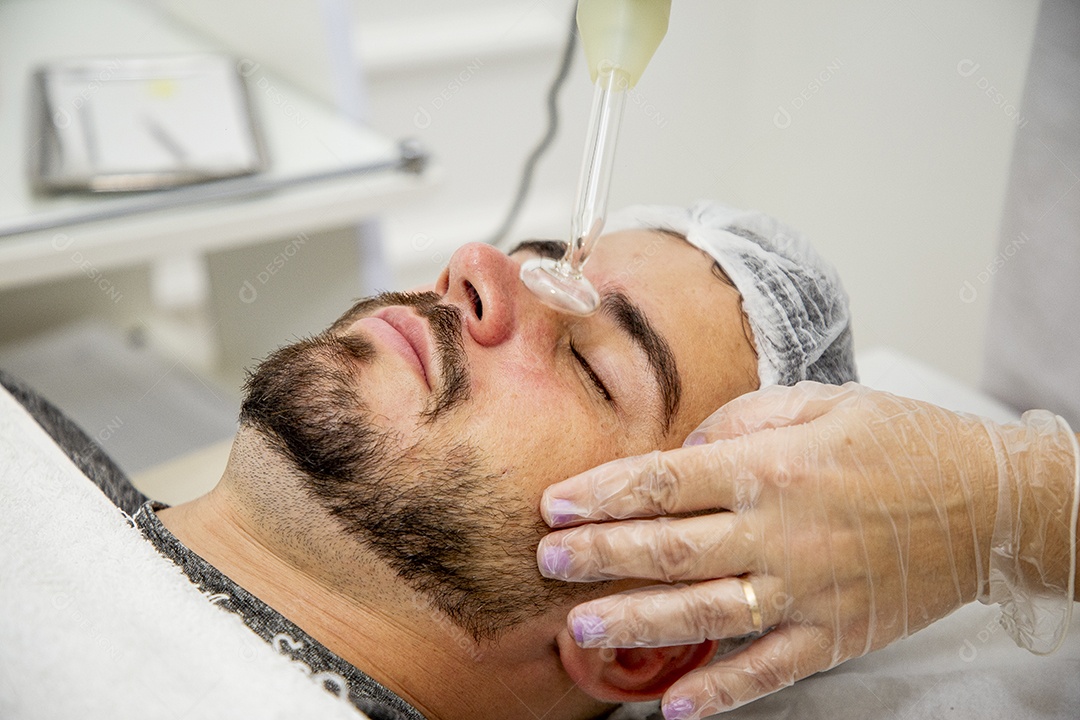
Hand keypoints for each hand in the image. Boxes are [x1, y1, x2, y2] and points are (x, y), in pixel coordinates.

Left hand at [537, 382, 1077, 718]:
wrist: (990, 501)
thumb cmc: (902, 441)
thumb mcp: (820, 401)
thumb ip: (741, 420)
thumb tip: (681, 450)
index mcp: (772, 468)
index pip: (666, 481)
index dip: (604, 493)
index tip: (557, 504)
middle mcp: (781, 532)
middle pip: (672, 547)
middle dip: (602, 554)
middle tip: (548, 562)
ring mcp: (808, 590)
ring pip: (707, 612)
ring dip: (640, 621)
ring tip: (583, 627)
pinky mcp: (836, 634)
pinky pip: (770, 669)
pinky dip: (723, 690)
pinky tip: (675, 704)